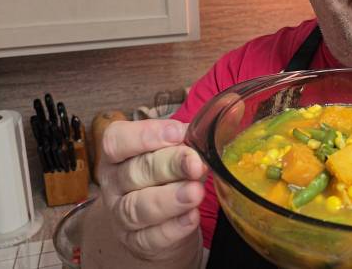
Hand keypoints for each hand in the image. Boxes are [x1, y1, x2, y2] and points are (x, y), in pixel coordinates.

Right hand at [98, 119, 207, 261]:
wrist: (161, 223)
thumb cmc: (168, 177)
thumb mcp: (179, 151)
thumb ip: (198, 132)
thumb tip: (235, 108)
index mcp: (119, 154)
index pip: (117, 140)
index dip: (145, 135)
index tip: (178, 134)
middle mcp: (115, 183)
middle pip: (134, 172)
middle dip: (168, 165)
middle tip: (197, 164)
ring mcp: (122, 216)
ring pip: (138, 207)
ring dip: (169, 199)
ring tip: (195, 193)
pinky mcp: (137, 242)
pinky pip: (151, 237)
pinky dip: (172, 228)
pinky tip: (191, 218)